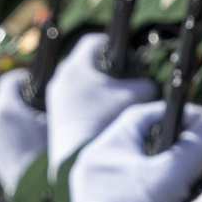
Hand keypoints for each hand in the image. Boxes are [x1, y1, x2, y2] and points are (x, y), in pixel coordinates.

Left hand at [0, 69, 47, 193]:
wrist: (39, 193)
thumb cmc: (50, 155)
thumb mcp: (54, 119)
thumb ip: (46, 97)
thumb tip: (49, 85)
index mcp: (5, 110)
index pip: (10, 80)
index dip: (24, 78)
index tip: (35, 83)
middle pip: (2, 98)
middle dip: (18, 96)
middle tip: (36, 101)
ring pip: (0, 116)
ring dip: (13, 113)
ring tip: (34, 121)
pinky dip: (10, 130)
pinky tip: (28, 138)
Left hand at [46, 33, 157, 181]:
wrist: (79, 159)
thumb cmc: (106, 123)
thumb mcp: (134, 97)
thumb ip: (145, 84)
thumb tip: (147, 85)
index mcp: (75, 67)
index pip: (94, 42)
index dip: (112, 45)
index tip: (124, 57)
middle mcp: (61, 79)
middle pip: (85, 63)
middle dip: (104, 70)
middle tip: (122, 81)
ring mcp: (55, 98)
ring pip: (79, 83)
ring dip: (95, 88)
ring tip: (113, 102)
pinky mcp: (54, 116)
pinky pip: (73, 100)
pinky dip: (87, 103)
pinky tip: (102, 117)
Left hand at [72, 101, 201, 201]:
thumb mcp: (170, 180)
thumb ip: (193, 146)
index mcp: (101, 154)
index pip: (143, 116)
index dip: (176, 114)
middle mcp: (99, 170)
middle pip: (146, 140)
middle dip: (178, 141)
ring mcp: (105, 193)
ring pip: (148, 165)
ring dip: (175, 165)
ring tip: (197, 171)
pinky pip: (145, 188)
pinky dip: (167, 187)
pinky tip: (183, 195)